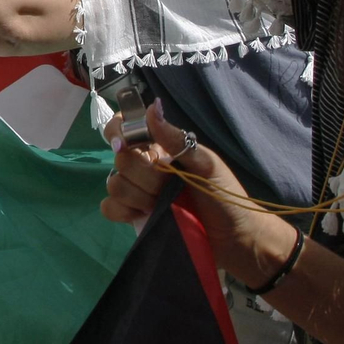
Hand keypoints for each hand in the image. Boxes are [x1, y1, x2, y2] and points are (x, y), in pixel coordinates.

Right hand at [102, 101, 296, 287]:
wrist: (234, 238)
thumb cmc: (225, 195)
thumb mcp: (206, 163)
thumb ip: (175, 138)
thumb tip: (153, 105)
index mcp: (160, 147)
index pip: (124, 128)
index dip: (118, 132)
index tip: (127, 144)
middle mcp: (145, 166)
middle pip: (120, 160)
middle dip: (145, 175)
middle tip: (168, 185)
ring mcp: (137, 191)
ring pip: (114, 184)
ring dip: (139, 195)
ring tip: (161, 204)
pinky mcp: (134, 216)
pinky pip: (109, 208)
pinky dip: (123, 211)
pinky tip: (143, 214)